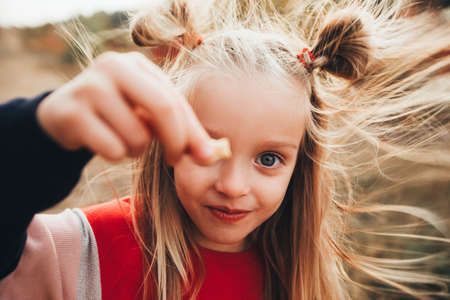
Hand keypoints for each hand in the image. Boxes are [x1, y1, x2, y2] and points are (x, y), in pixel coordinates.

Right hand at [36, 51, 214, 164]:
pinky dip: (115, 155)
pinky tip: (103, 142)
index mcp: (136, 64)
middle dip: (175, 142)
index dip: (193, 132)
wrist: (63, 116)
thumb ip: (181, 130)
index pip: (175, 100)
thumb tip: (213, 155)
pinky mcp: (70, 112)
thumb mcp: (148, 115)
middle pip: (163, 109)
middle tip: (173, 160)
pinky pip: (112, 149)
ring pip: (136, 136)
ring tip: (124, 140)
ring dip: (137, 150)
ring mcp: (89, 87)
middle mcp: (113, 67)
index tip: (205, 156)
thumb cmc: (117, 115)